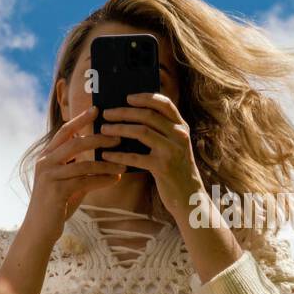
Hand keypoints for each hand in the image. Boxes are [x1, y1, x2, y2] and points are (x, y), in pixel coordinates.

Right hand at [24, 105, 125, 242]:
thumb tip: (104, 158)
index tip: (96, 109)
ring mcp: (49, 176)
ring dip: (106, 163)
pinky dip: (103, 179)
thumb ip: (80, 168)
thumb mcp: (68, 182)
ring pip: (83, 163)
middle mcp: (45, 162)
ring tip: (123, 163)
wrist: (39, 230)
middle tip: (119, 137)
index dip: (80, 119)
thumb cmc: (56, 205)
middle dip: (99, 138)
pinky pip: (84, 181)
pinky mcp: (56, 191)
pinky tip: (116, 178)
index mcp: (46, 156)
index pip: (64, 131)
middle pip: (75, 143)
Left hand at [99, 92, 204, 221]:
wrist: (189, 196)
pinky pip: (135, 157)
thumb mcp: (175, 146)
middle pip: (148, 115)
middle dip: (124, 112)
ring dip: (118, 128)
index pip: (164, 103)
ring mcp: (172, 151)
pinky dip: (118, 155)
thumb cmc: (176, 169)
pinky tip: (106, 155)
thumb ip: (162, 131)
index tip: (127, 97)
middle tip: (107, 113)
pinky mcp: (163, 167)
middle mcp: (179, 136)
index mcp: (182, 127)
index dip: (145, 97)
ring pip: (141, 131)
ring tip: (103, 129)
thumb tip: (131, 116)